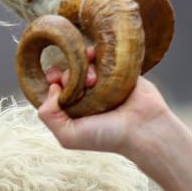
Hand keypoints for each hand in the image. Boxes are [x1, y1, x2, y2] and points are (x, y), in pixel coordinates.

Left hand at [34, 49, 179, 157]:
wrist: (143, 128)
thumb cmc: (107, 137)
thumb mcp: (68, 136)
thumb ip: (49, 116)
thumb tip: (51, 87)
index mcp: (72, 110)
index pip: (52, 89)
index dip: (50, 83)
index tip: (56, 85)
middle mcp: (84, 95)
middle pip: (64, 73)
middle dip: (65, 75)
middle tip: (77, 86)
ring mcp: (99, 81)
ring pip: (80, 62)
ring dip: (81, 67)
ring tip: (93, 81)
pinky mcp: (115, 69)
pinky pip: (98, 53)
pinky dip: (93, 53)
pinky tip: (96, 59)